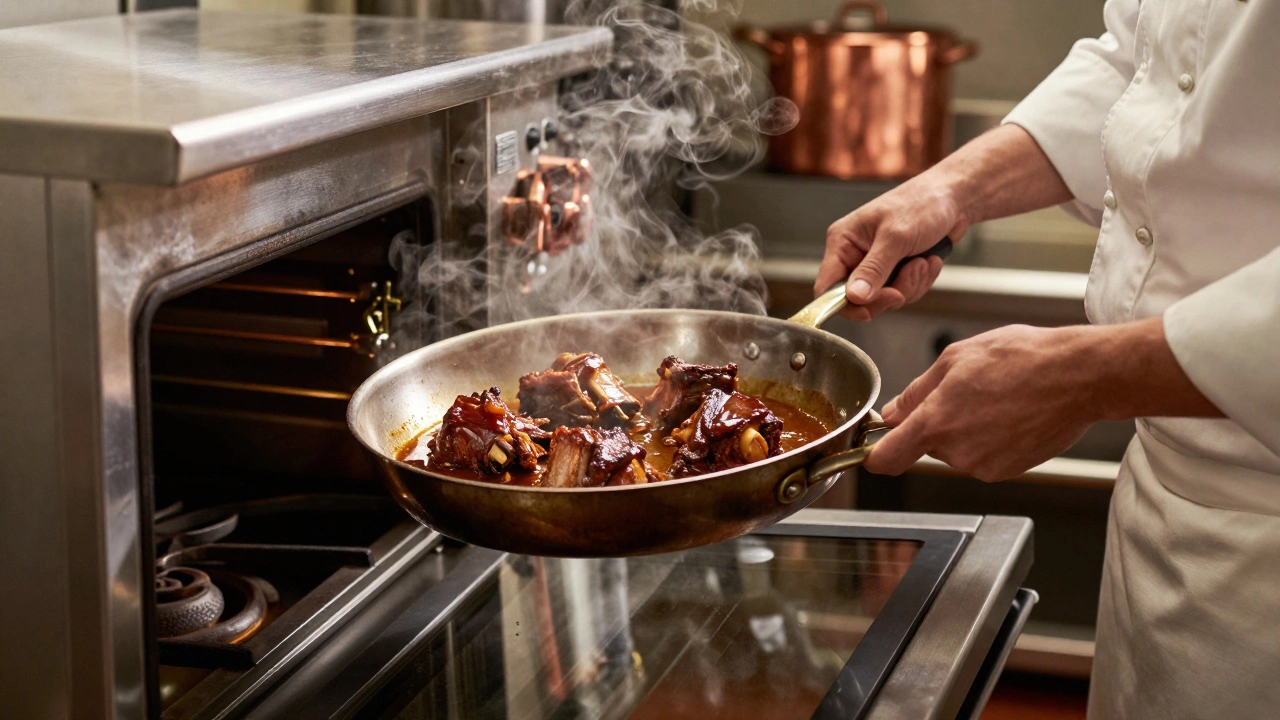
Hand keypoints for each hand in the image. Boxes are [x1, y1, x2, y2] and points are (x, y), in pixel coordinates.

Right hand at [815, 175, 967, 321]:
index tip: (868, 311)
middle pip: (858, 299)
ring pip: (884, 299)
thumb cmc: (922, 204)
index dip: (843, 304)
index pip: (827, 287)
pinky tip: (930, 261)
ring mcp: (876, 264)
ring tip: (923, 261)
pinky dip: (920, 282)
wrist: (954, 198)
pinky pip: (903, 292)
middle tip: (908, 277)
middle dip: (888, 294)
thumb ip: (874, 269)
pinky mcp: (896, 270)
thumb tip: (854, 297)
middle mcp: (855, 255)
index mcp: (843, 241)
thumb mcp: (896, 237)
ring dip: (910, 285)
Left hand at [865, 324, 1096, 480]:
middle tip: (965, 394)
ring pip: (956, 451)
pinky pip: (983, 456)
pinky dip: (990, 439)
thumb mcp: (956, 359)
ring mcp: (984, 467)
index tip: (871, 450)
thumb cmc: (1023, 358)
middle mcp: (957, 452)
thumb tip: (893, 412)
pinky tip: (1010, 414)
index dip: (874, 455)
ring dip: (965, 430)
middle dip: (936, 424)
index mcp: (936, 422)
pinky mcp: (1009, 472)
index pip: (887, 459)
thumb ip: (917, 391)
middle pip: (926, 447)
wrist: (1080, 376)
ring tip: (995, 399)